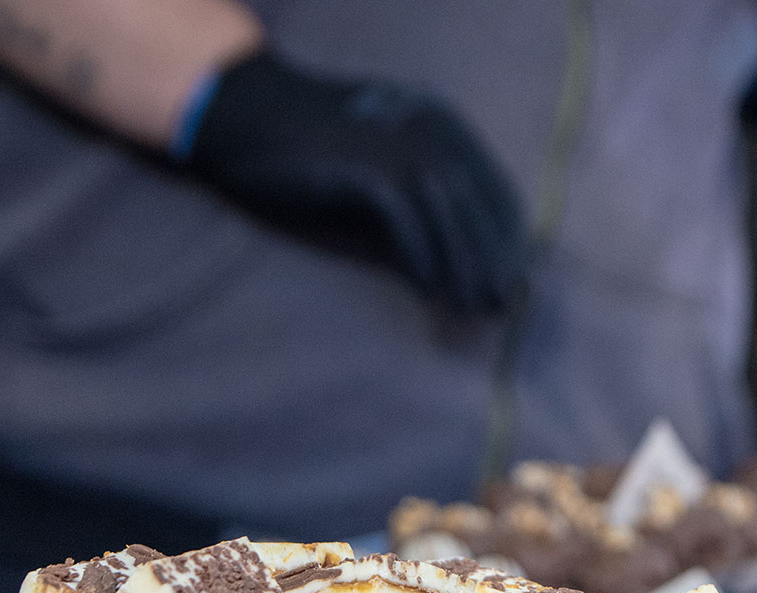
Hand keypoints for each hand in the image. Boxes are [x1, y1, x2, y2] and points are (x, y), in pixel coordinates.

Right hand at [188, 50, 528, 313]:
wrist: (249, 116)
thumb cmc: (314, 151)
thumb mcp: (381, 167)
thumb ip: (421, 198)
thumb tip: (460, 260)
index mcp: (444, 125)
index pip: (498, 192)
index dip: (507, 243)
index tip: (505, 284)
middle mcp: (431, 130)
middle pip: (481, 208)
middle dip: (492, 263)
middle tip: (495, 309)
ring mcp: (399, 146)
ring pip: (451, 219)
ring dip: (463, 270)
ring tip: (466, 312)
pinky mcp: (366, 169)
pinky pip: (409, 225)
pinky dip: (423, 262)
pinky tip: (428, 295)